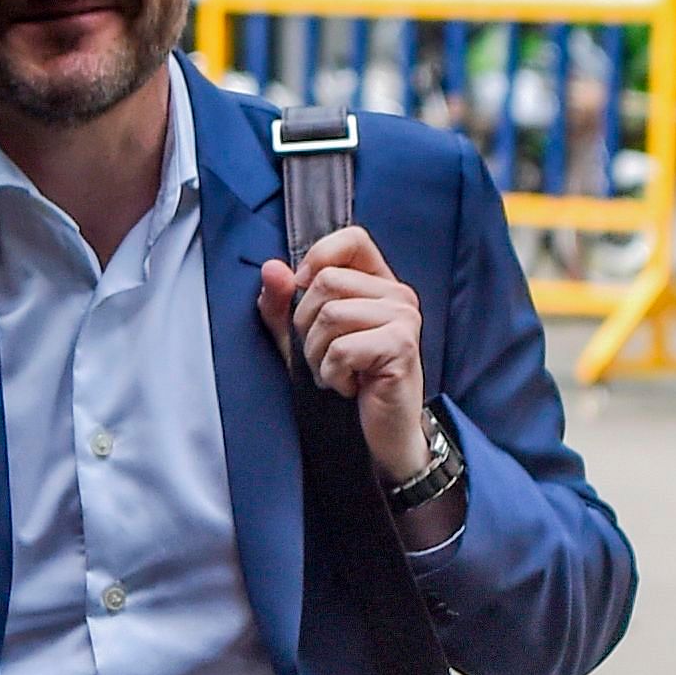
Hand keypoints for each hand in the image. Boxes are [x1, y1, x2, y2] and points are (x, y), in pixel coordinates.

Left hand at [258, 225, 430, 485]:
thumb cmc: (347, 384)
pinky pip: (342, 349)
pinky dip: (332, 375)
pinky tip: (348, 387)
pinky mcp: (401, 347)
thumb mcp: (303, 340)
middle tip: (323, 357)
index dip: (318, 259)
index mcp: (379, 283)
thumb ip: (283, 306)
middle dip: (307, 327)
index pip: (351, 238)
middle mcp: (398, 294)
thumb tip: (271, 268)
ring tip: (335, 374)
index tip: (306, 297)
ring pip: (330, 315)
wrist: (382, 436)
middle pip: (327, 282)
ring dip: (317, 355)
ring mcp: (404, 318)